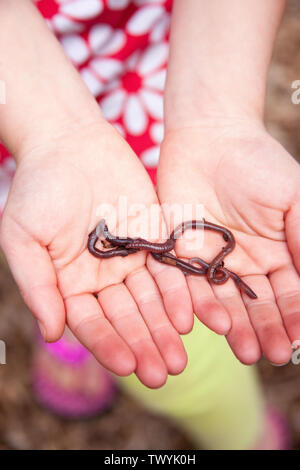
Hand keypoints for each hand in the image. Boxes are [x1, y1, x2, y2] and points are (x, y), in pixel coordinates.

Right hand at [0, 121, 191, 387]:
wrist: (69, 144)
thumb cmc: (38, 189)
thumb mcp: (24, 239)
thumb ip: (38, 286)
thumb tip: (50, 334)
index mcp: (70, 284)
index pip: (91, 324)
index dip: (107, 345)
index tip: (126, 366)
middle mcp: (103, 278)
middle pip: (126, 318)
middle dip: (143, 345)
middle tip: (164, 373)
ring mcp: (131, 259)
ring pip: (151, 301)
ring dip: (165, 329)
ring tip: (180, 356)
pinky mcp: (154, 238)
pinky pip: (169, 270)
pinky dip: (178, 292)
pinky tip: (189, 316)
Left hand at [157, 118, 299, 364]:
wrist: (211, 137)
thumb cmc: (258, 163)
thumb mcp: (293, 200)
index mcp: (275, 253)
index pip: (287, 293)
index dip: (292, 316)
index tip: (296, 341)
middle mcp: (244, 263)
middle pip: (256, 304)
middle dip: (265, 329)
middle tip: (269, 355)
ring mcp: (211, 260)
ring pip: (223, 301)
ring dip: (235, 326)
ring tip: (244, 350)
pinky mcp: (179, 252)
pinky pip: (187, 283)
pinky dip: (196, 303)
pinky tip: (206, 322)